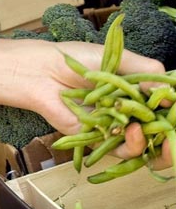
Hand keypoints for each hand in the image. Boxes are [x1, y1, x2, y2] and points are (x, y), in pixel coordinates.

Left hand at [16, 40, 169, 168]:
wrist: (44, 72)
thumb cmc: (79, 59)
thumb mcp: (119, 58)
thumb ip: (148, 72)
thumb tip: (172, 95)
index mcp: (134, 90)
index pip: (162, 107)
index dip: (173, 115)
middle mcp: (126, 110)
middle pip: (155, 130)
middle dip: (168, 138)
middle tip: (173, 141)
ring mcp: (113, 126)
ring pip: (141, 144)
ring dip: (151, 143)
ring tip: (150, 133)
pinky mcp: (96, 138)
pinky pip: (119, 150)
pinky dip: (131, 146)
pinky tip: (133, 134)